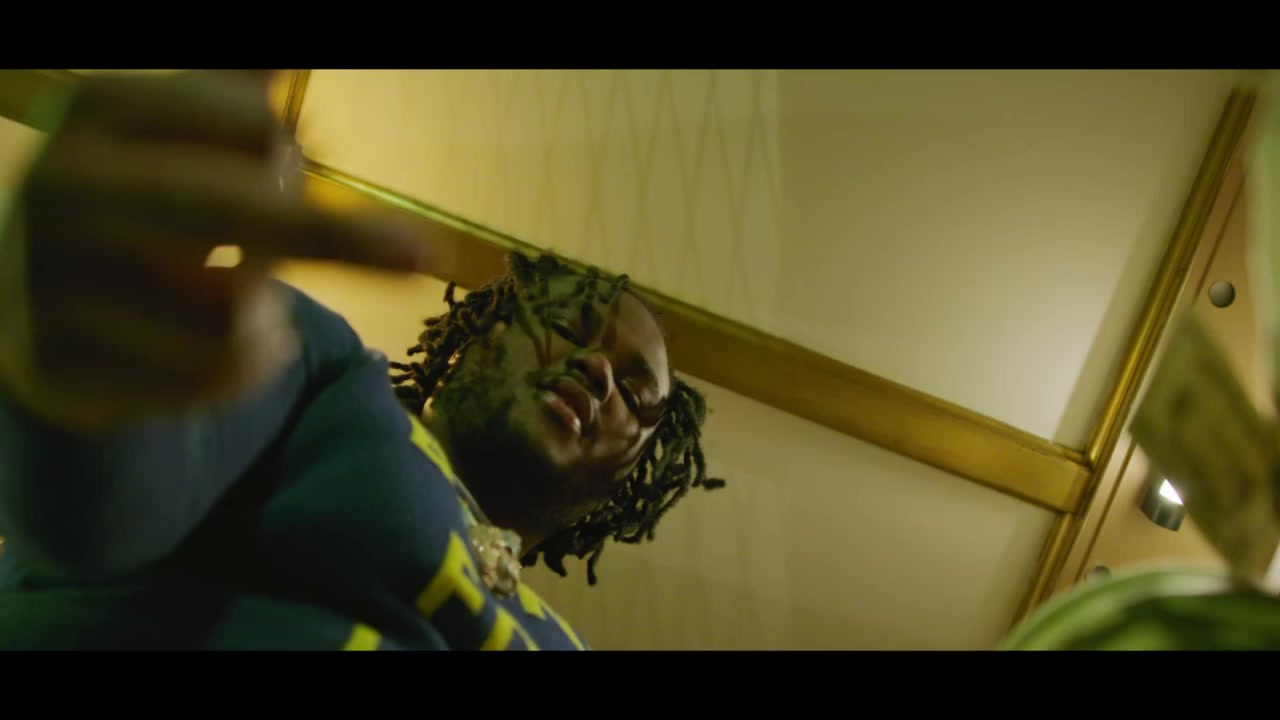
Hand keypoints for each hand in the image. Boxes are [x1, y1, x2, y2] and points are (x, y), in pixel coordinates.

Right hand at [0, 70, 429, 429]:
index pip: (252, 129)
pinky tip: (201, 355)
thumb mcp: (179, 135)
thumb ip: (236, 86)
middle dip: (340, 238)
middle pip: (242, 211)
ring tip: (230, 306)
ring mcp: (50, 282)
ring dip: (266, 322)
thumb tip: (290, 52)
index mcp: (100, 113)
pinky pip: (209, 381)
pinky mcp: (62, 368)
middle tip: (419, 255)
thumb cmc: (141, 208)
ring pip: (235, 316)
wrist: (34, 312)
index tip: (291, 166)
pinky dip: (237, 373)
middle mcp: (64, 189)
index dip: (288, 159)